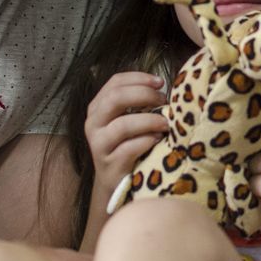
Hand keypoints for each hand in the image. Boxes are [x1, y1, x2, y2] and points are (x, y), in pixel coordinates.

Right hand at [84, 72, 168, 194]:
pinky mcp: (109, 165)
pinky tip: (158, 139)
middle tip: (164, 100)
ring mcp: (99, 145)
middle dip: (144, 95)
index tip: (160, 82)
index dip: (139, 78)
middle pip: (115, 98)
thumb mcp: (126, 119)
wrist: (115, 182)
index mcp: (97, 107)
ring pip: (123, 125)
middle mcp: (93, 123)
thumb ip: (137, 102)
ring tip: (166, 123)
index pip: (115, 82)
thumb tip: (162, 85)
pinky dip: (147, 141)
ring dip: (150, 120)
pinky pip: (129, 149)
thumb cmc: (127, 144)